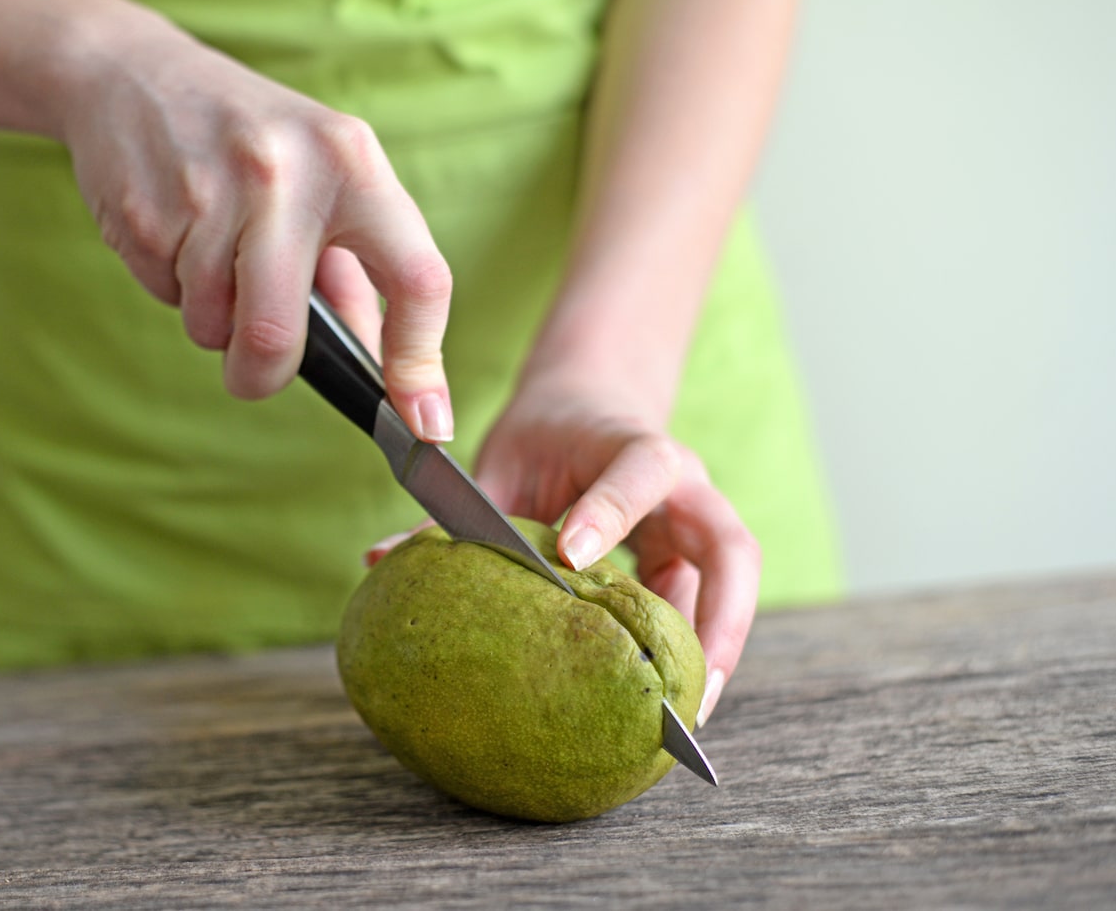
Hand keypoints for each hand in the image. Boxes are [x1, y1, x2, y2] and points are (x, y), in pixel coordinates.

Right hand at [57, 14, 453, 439]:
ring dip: (213, 322)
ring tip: (212, 258)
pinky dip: (173, 290)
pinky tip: (175, 233)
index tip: (426, 421)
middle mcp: (286, 172)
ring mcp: (210, 189)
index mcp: (353, 161)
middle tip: (256, 372)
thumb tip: (388, 373)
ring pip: (214, 326)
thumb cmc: (250, 140)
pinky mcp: (147, 209)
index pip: (416, 277)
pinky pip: (167, 298)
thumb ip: (357, 275)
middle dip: (263, 374)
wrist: (134, 74)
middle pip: (280, 334)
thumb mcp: (324, 179)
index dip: (422, 361)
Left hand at [468, 384, 758, 726]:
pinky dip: (695, 647)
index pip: (638, 471)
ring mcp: (694, 522)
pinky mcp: (691, 555)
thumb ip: (461, 512)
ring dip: (718, 646)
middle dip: (720, 615)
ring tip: (689, 715)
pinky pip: (706, 601)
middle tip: (688, 685)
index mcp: (630, 443)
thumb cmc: (543, 433)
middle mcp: (681, 484)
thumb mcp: (501, 462)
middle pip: (730, 545)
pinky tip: (669, 698)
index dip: (609, 514)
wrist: (589, 400)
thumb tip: (384, 559)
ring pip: (731, 582)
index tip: (571, 558)